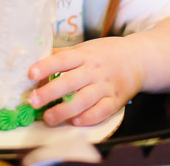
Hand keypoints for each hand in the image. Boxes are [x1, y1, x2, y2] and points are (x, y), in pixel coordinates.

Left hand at [28, 36, 142, 126]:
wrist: (138, 58)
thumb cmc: (105, 53)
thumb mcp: (85, 48)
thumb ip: (63, 55)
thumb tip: (36, 59)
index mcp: (84, 55)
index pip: (63, 59)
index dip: (46, 66)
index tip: (31, 74)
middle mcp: (94, 70)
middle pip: (70, 81)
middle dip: (50, 92)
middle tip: (33, 101)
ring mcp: (106, 86)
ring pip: (84, 99)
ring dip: (65, 110)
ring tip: (49, 118)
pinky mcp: (116, 100)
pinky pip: (102, 111)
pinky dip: (89, 117)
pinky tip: (75, 122)